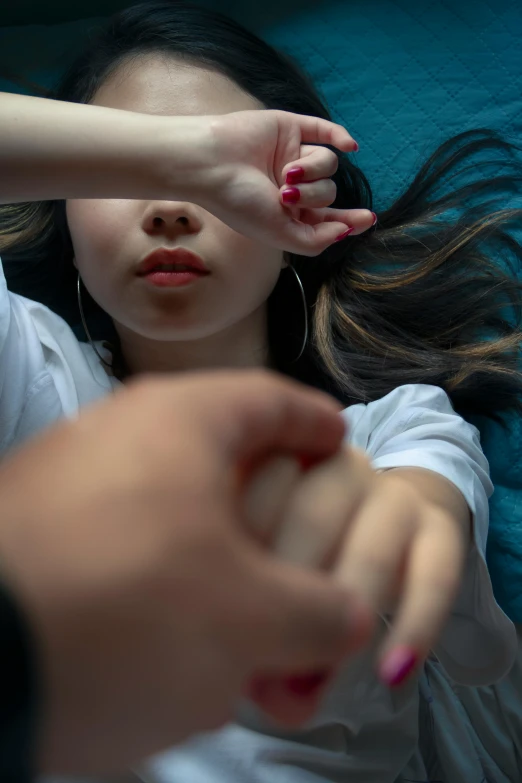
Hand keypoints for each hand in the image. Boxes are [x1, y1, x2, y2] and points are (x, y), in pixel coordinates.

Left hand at [0, 370, 370, 774]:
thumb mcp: (250, 621)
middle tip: (298, 561)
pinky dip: (157, 575)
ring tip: (237, 621)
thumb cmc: (130, 608)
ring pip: (170, 507)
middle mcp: (122, 427)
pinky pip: (120, 537)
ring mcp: (70, 472)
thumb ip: (322, 614)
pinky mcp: (33, 522)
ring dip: (214, 557)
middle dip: (271, 514)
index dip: (318, 424)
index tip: (341, 441)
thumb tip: (350, 617)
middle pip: (222, 461)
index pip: (274, 400)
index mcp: (184, 419)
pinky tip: (168, 634)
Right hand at [197, 109, 374, 255]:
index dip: (349, 220)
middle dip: (313, 195)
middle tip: (285, 195)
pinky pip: (323, 131)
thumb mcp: (278, 234)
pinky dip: (339, 136)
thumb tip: (345, 231)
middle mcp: (292, 185)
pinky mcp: (289, 129)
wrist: (210, 164)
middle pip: (328, 192)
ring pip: (328, 164)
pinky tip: (351, 145)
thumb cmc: (238, 202)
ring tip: (285, 173)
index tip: (368, 219)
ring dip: (312, 171)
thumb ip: (313, 240)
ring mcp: (291, 155)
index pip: (327, 218)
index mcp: (288, 213)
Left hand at [244, 448, 468, 714]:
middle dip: (284, 599)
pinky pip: (434, 575)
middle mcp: (337, 464)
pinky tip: (391, 675)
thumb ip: (245, 609)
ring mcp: (393, 492)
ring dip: (343, 623)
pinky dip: (414, 628)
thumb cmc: (293, 544)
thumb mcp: (258, 563)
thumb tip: (267, 693)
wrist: (381, 518)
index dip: (233, 554)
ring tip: (310, 687)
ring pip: (372, 550)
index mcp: (275, 456)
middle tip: (259, 664)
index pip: (251, 485)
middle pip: (310, 518)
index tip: (217, 615)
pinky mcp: (441, 527)